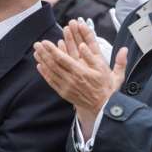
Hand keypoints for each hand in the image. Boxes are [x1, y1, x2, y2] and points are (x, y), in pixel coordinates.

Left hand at [34, 20, 127, 137]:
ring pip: (51, 72)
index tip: (46, 43)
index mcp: (82, 73)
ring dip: (43, 61)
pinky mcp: (64, 93)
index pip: (64, 59)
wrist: (103, 108)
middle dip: (45, 53)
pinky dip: (45, 73)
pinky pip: (52, 82)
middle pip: (54, 64)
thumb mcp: (114, 74)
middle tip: (37, 44)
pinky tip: (40, 66)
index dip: (53, 50)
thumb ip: (115, 60)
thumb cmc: (107, 89)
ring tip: (36, 52)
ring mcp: (67, 87)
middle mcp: (72, 80)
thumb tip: (102, 48)